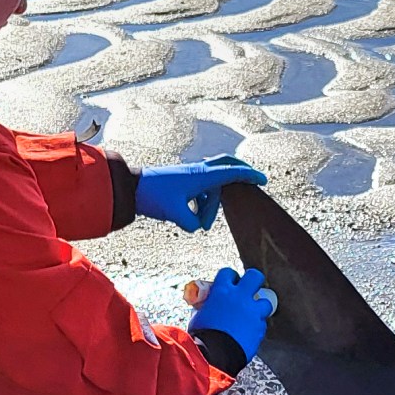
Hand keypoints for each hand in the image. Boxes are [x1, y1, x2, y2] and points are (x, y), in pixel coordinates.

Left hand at [135, 155, 267, 231]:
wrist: (131, 187)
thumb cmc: (154, 196)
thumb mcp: (176, 214)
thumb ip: (191, 223)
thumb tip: (196, 227)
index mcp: (201, 176)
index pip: (231, 173)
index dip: (249, 176)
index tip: (262, 180)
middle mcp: (198, 172)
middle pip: (225, 167)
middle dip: (240, 173)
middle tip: (252, 181)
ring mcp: (189, 175)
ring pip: (211, 186)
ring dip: (211, 204)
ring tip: (201, 224)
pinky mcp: (182, 181)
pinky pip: (200, 189)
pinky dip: (201, 203)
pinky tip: (191, 218)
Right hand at [187, 266, 278, 363]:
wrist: (214, 355)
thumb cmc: (202, 336)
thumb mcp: (199, 315)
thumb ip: (208, 306)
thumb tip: (208, 306)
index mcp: (221, 291)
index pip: (229, 273)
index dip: (230, 277)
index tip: (231, 282)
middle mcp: (240, 297)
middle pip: (254, 276)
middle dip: (254, 280)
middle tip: (251, 286)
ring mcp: (252, 312)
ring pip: (265, 302)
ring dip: (259, 306)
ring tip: (252, 314)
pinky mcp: (259, 327)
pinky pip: (262, 323)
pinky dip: (257, 326)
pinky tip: (249, 332)